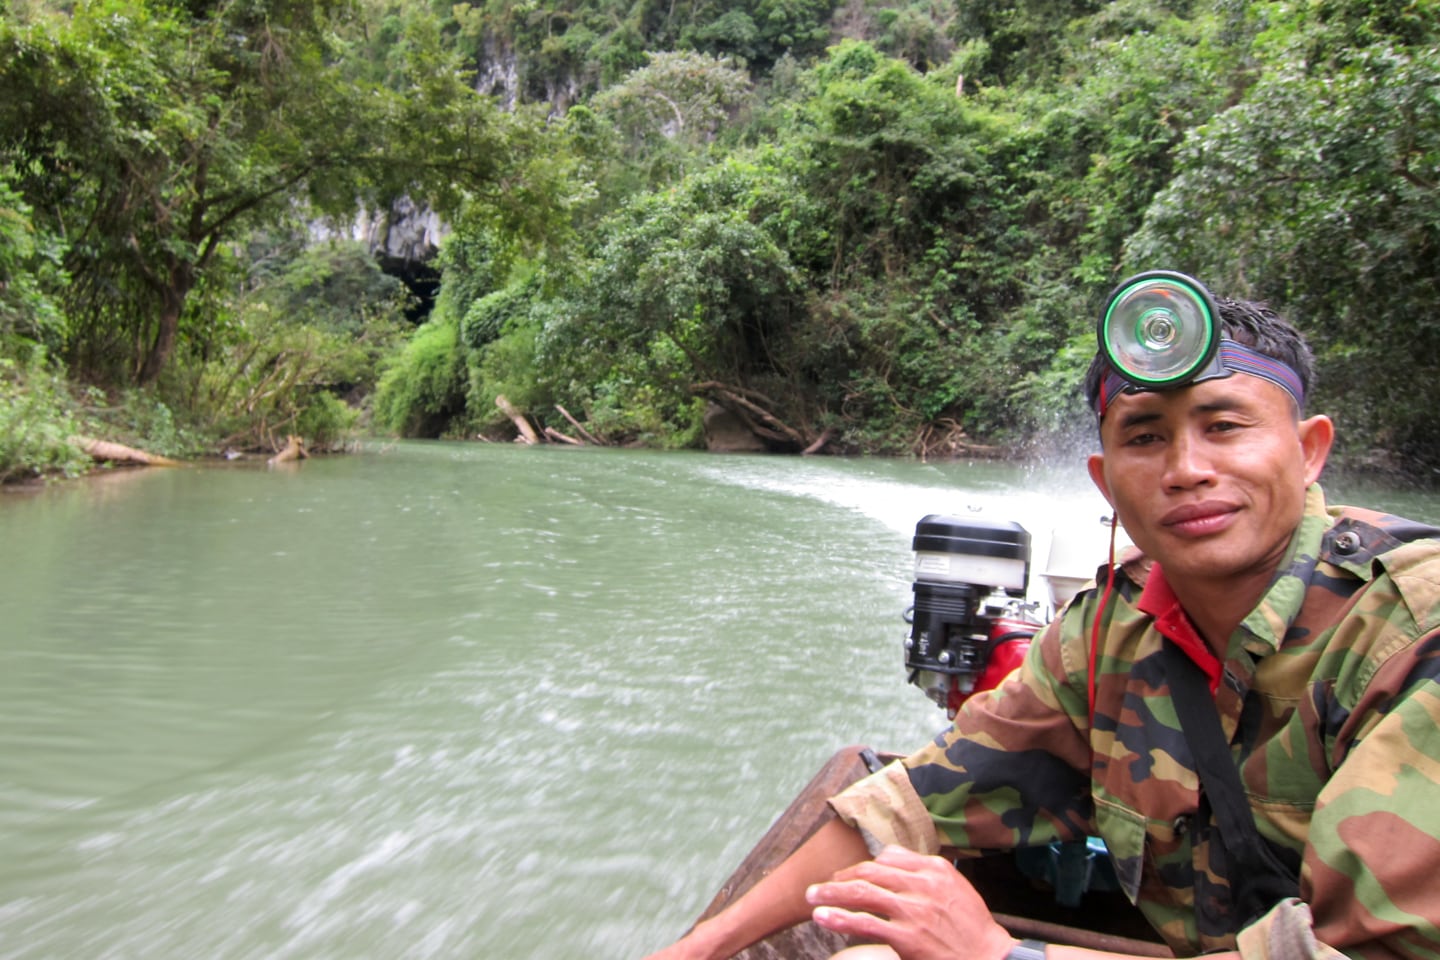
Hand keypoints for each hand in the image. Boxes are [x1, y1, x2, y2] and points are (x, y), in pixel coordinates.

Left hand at [806, 845, 1014, 959]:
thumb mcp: (952, 884)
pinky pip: (865, 923)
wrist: (987, 957)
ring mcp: (913, 910)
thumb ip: (920, 866)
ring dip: (832, 893)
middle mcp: (922, 884)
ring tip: (812, 896)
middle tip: (820, 885)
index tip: (845, 875)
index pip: (887, 859)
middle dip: (840, 878)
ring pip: (863, 893)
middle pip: (870, 873)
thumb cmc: (969, 924)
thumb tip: (887, 853)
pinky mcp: (906, 936)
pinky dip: (839, 917)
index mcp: (933, 869)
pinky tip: (823, 916)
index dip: (861, 866)